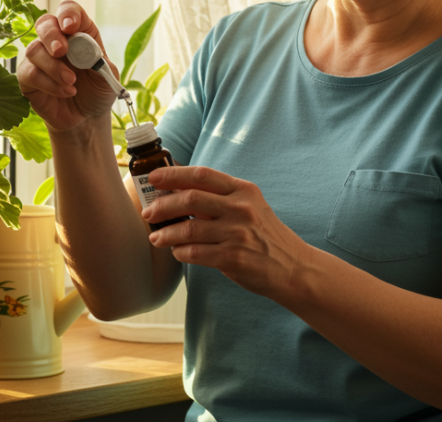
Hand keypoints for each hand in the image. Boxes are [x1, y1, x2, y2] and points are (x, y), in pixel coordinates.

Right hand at [17, 0, 120, 131]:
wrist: (87, 118)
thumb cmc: (97, 91)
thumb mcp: (109, 76)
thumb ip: (100, 61)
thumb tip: (85, 51)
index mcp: (79, 32)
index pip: (68, 10)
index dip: (68, 13)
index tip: (70, 26)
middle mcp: (57, 41)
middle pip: (45, 23)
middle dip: (51, 35)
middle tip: (61, 51)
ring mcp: (40, 58)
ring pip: (34, 49)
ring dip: (53, 67)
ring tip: (70, 82)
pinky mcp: (28, 78)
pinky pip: (29, 73)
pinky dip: (48, 83)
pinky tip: (65, 91)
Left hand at [142, 166, 314, 299]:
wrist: (293, 267)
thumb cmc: (264, 235)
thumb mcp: (249, 207)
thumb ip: (219, 199)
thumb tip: (178, 191)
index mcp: (243, 190)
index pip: (202, 175)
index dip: (173, 174)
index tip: (153, 177)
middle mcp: (241, 208)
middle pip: (190, 198)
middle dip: (162, 205)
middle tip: (148, 212)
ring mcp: (238, 233)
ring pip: (188, 228)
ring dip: (166, 233)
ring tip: (156, 237)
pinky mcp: (234, 257)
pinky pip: (195, 252)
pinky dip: (180, 252)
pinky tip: (176, 252)